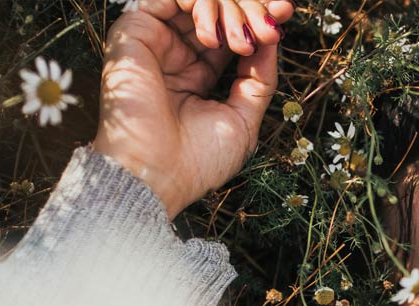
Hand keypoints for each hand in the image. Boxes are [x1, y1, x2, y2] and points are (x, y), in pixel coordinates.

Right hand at [93, 0, 293, 218]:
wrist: (156, 175)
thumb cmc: (198, 160)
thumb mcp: (244, 119)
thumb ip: (259, 78)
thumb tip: (273, 36)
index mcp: (197, 75)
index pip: (231, 32)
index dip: (258, 17)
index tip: (286, 11)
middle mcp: (174, 55)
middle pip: (218, 11)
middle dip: (250, 9)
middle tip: (270, 23)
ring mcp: (154, 43)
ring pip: (196, 1)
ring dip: (227, 9)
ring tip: (238, 40)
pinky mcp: (132, 33)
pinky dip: (198, 2)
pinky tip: (211, 28)